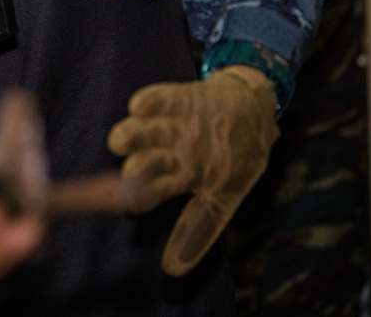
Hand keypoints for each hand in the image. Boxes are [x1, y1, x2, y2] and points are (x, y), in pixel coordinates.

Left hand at [106, 65, 278, 275]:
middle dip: (136, 165)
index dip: (144, 197)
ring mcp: (171, 125)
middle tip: (129, 172)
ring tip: (119, 140)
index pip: (154, 190)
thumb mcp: (224, 197)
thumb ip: (199, 229)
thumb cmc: (234, 160)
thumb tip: (173, 270)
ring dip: (133, 134)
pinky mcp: (178, 99)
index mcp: (175, 177)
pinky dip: (151, 102)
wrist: (252, 111)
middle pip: (144, 158)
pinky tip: (138, 106)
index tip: (136, 206)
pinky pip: (161, 99)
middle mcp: (167, 151)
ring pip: (145, 130)